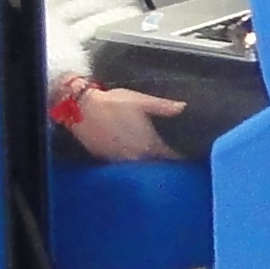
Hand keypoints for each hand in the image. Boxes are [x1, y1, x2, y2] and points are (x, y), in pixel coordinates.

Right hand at [68, 82, 183, 162]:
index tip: (188, 156)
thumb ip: (163, 106)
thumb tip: (184, 107)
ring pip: (139, 168)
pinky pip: (123, 166)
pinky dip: (130, 163)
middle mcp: (136, 156)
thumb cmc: (113, 102)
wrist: (81, 108)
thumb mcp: (141, 101)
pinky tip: (132, 157)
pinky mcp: (106, 160)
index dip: (180, 157)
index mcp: (149, 143)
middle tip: (173, 160)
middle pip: (155, 165)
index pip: (170, 157)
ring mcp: (120, 161)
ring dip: (147, 166)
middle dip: (164, 164)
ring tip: (154, 161)